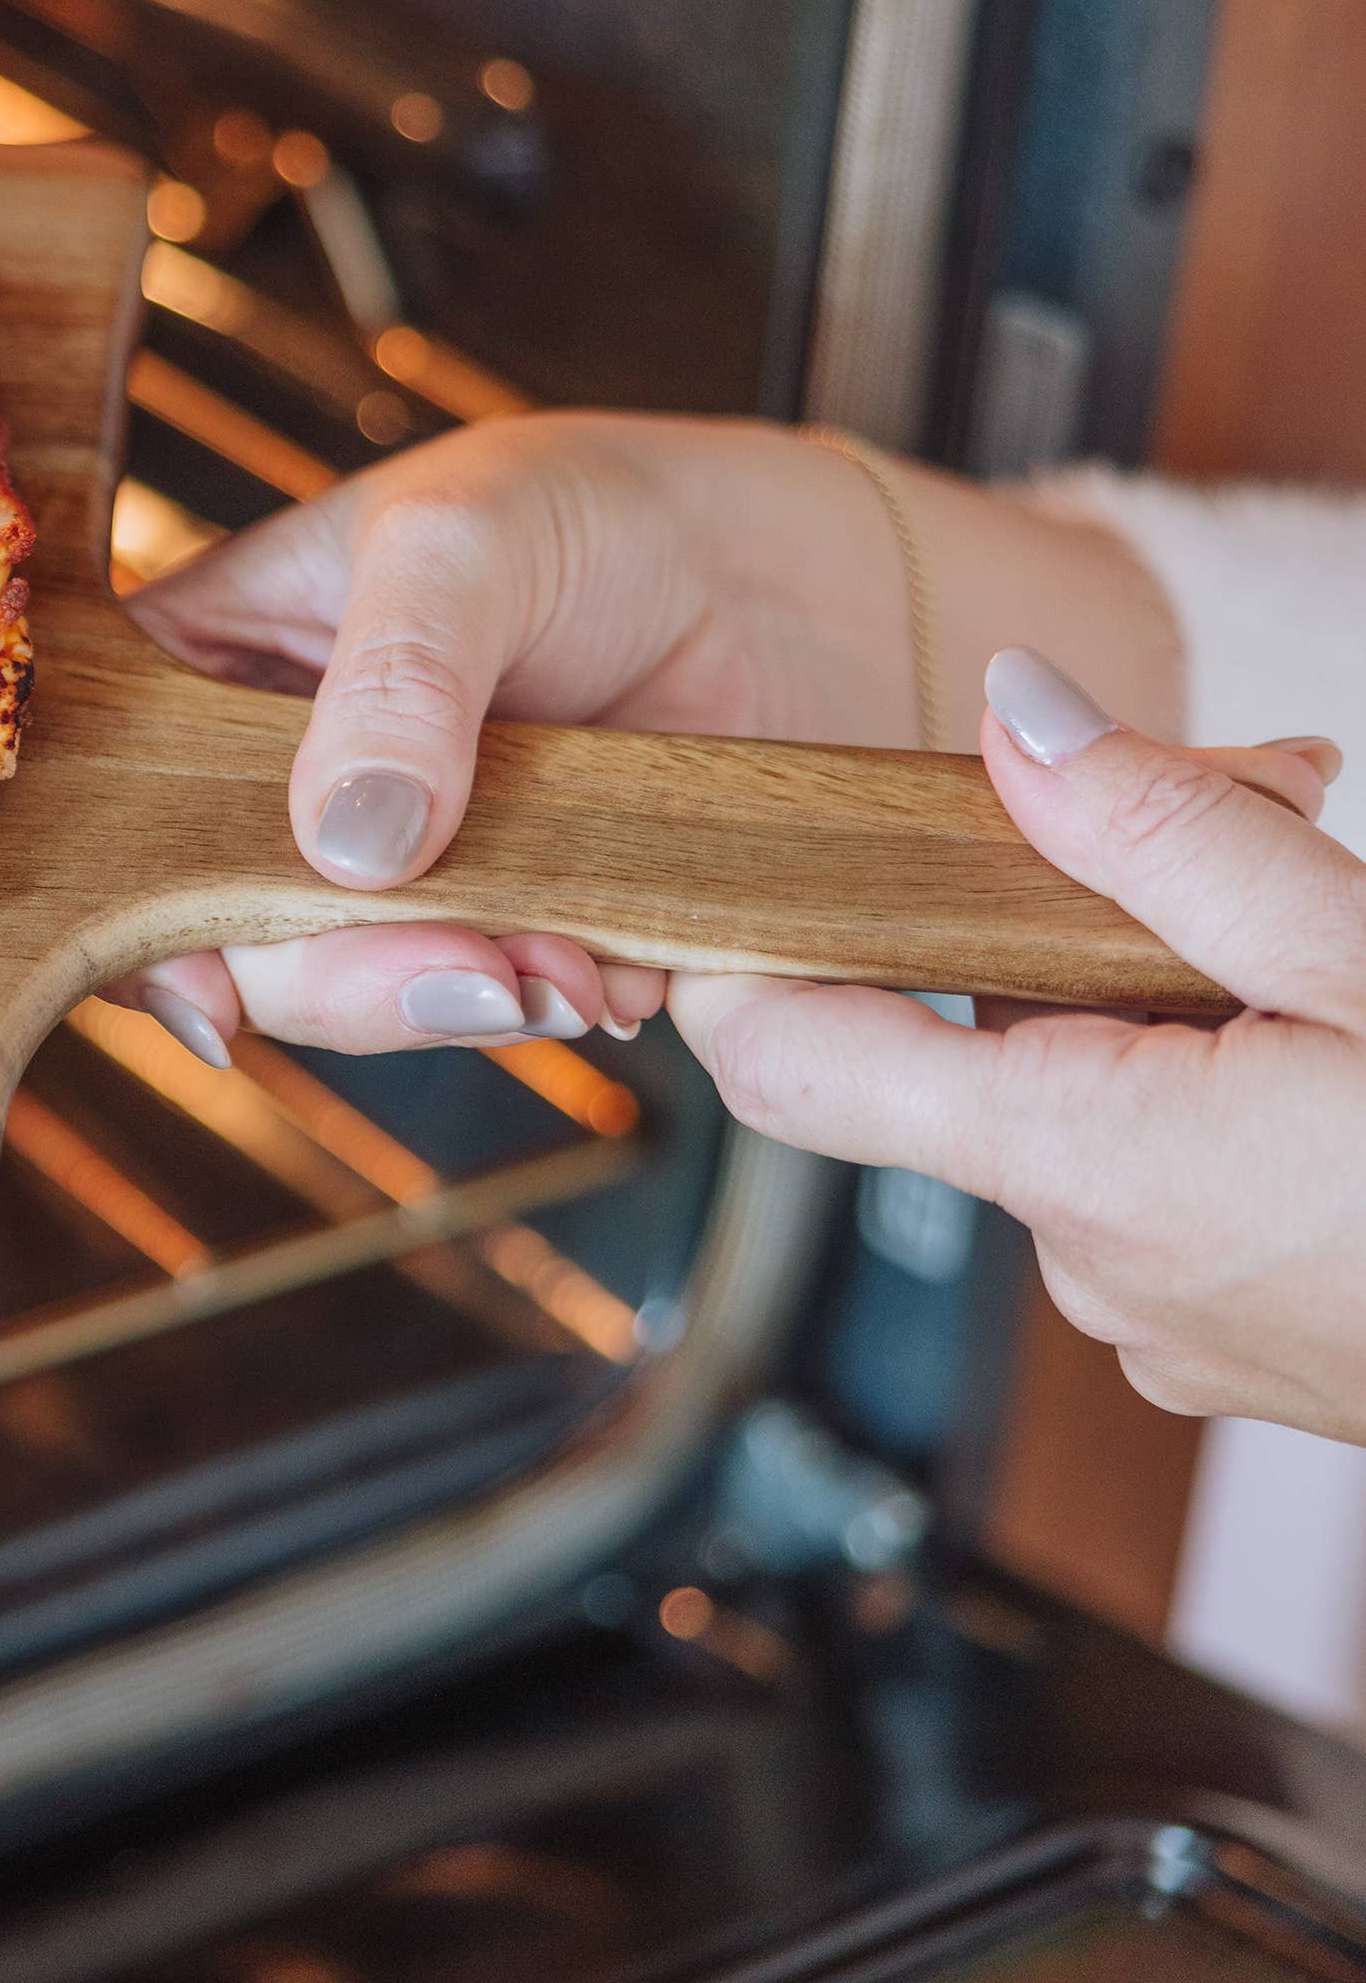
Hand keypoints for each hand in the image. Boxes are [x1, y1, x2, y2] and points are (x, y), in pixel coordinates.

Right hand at [112, 412, 1178, 1062]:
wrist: (805, 586)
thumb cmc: (600, 510)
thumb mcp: (467, 543)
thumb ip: (395, 682)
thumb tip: (347, 846)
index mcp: (213, 662)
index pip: (112, 798)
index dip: (133, 904)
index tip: (202, 985)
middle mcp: (275, 775)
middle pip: (226, 922)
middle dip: (337, 970)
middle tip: (466, 967)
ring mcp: (384, 861)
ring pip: (349, 981)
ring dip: (450, 992)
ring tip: (564, 967)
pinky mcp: (494, 921)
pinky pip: (476, 996)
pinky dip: (540, 999)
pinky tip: (613, 967)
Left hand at [676, 650, 1359, 1440]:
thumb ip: (1171, 836)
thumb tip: (1010, 716)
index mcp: (1086, 1161)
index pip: (789, 1058)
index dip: (744, 949)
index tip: (750, 852)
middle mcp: (1087, 1258)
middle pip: (961, 1049)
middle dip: (1053, 928)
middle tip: (1227, 823)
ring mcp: (1158, 1314)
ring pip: (1073, 1103)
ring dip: (1158, 1004)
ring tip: (1316, 946)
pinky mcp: (1228, 1335)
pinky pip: (1154, 1173)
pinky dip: (1209, 1087)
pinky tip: (1331, 1045)